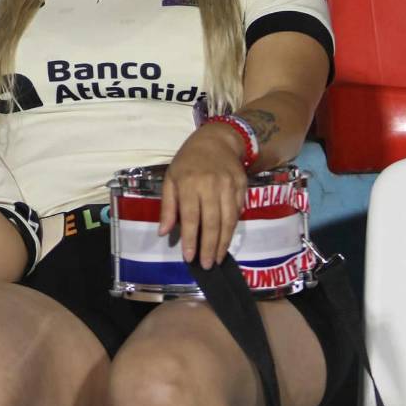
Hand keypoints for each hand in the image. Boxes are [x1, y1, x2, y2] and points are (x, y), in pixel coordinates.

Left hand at [158, 124, 247, 269]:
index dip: (190, 239)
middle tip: (207, 265)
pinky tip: (226, 239)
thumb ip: (168, 206)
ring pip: (228, 220)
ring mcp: (229, 185)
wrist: (217, 139)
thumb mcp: (171, 178)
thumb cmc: (188, 161)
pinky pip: (238, 212)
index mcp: (189, 183)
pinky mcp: (242, 186)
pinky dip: (232, 228)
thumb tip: (163, 232)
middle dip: (209, 247)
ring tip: (218, 258)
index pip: (190, 217)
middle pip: (212, 222)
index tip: (189, 258)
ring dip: (223, 242)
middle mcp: (211, 185)